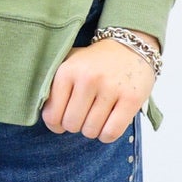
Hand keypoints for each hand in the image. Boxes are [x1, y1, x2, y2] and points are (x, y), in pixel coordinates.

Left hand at [40, 31, 159, 141]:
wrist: (131, 46)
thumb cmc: (96, 62)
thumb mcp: (69, 65)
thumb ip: (53, 88)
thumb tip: (49, 118)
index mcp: (67, 71)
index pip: (52, 116)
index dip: (56, 125)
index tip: (64, 119)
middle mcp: (88, 78)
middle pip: (71, 125)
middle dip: (76, 125)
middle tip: (84, 115)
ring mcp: (110, 88)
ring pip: (91, 131)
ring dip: (93, 130)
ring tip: (98, 116)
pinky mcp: (131, 99)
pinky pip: (111, 133)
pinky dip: (107, 135)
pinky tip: (109, 124)